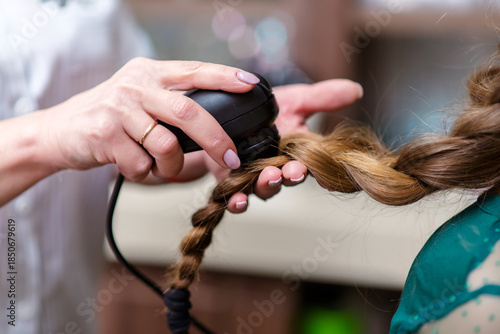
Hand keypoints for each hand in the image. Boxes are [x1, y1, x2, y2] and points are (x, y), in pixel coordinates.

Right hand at [44, 59, 260, 180]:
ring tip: (163, 167)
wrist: (61, 130)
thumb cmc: (112, 117)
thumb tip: (216, 126)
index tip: (251, 84)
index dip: (225, 77)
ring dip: (173, 166)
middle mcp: (136, 86)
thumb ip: (171, 103)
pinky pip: (142, 165)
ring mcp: (119, 109)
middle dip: (216, 139)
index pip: (194, 70)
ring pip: (167, 145)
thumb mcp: (140, 97)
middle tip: (232, 159)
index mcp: (150, 73)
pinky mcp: (104, 136)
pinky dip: (146, 174)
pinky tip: (135, 166)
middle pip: (189, 111)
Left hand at [223, 79, 363, 212]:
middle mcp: (279, 169)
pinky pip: (235, 198)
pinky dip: (237, 202)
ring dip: (268, 186)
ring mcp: (255, 178)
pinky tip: (238, 200)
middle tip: (293, 171)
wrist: (231, 113)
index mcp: (297, 154)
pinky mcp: (232, 182)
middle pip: (288, 179)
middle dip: (292, 177)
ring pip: (264, 189)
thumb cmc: (267, 111)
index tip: (326, 178)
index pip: (313, 166)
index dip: (322, 174)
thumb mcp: (295, 100)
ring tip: (270, 176)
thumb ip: (323, 97)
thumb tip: (356, 89)